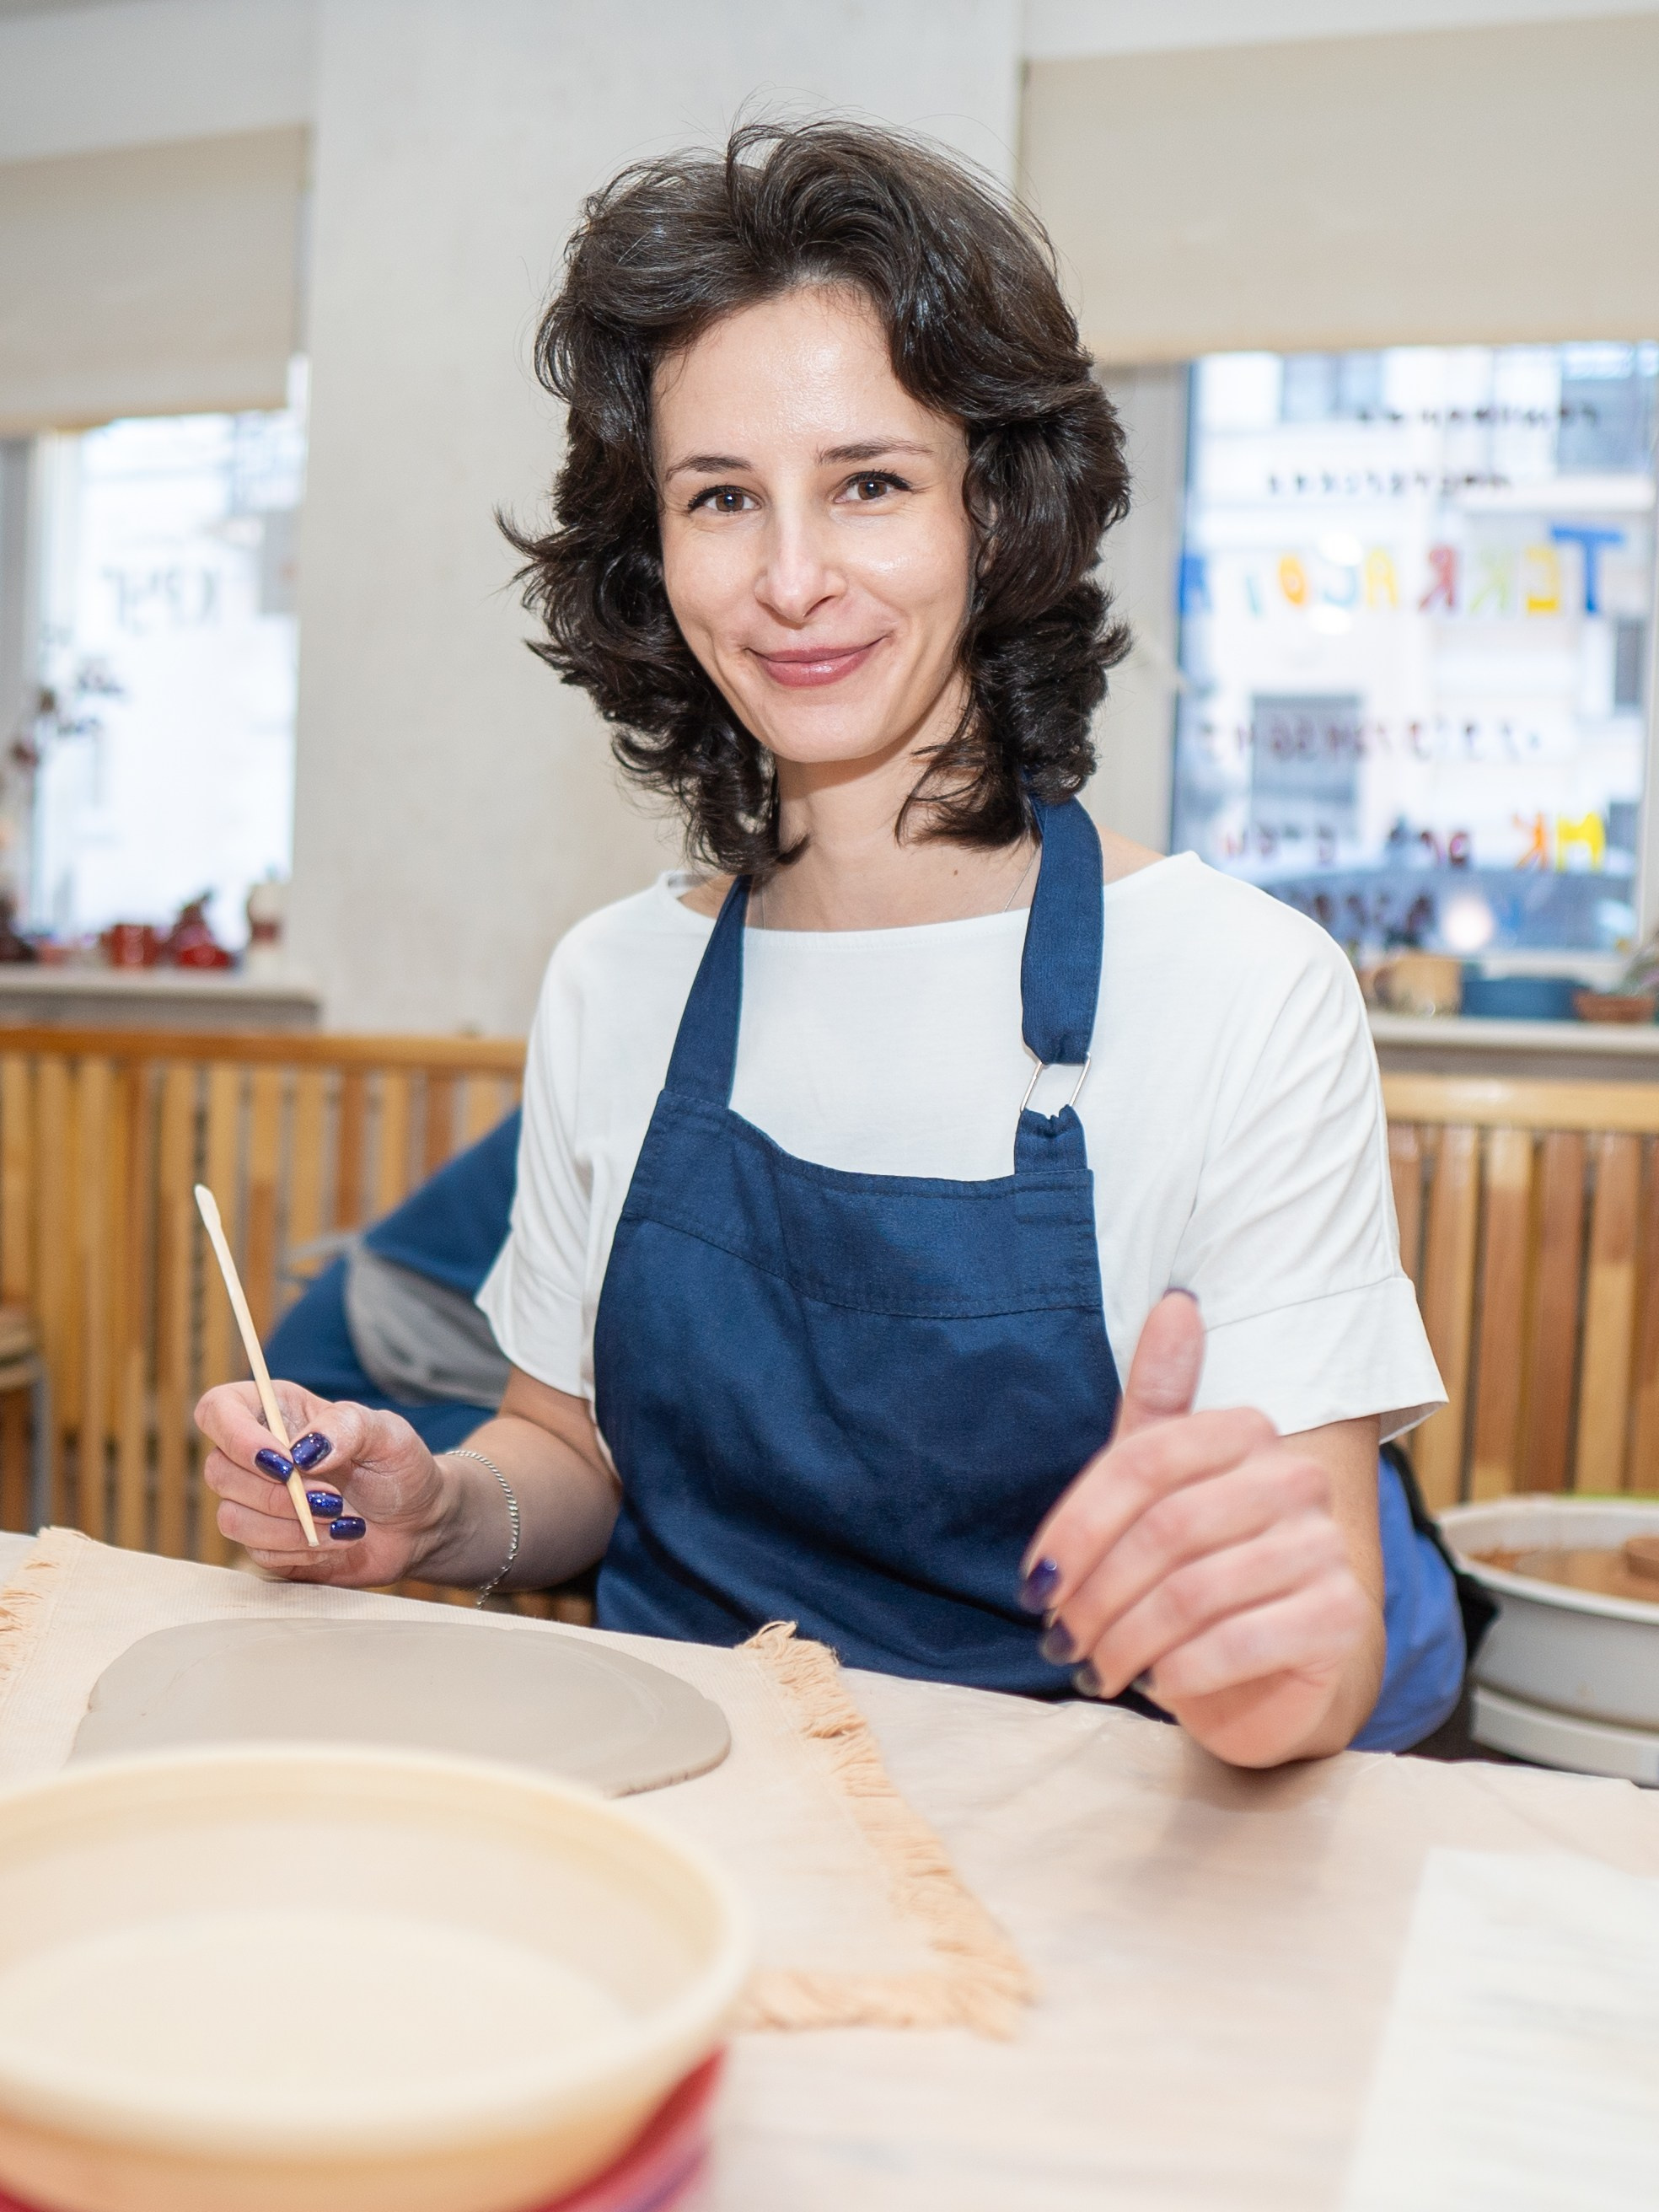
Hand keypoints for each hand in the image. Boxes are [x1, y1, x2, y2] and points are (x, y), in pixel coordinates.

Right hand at [195, 1381, 448, 1585]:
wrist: (417, 1524)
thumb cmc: (399, 1467)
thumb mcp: (388, 1434)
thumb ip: (347, 1427)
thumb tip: (303, 1450)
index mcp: (277, 1412)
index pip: (217, 1410)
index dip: (237, 1437)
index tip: (285, 1464)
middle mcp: (257, 1455)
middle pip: (219, 1471)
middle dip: (279, 1494)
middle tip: (333, 1499)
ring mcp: (256, 1502)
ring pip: (231, 1518)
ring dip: (289, 1527)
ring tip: (342, 1521)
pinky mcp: (266, 1544)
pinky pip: (257, 1553)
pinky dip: (300, 1551)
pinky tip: (336, 1542)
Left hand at [1021, 1293, 1379, 1766]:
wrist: (1276, 1673)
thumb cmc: (1202, 1570)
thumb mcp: (1159, 1488)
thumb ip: (1158, 1403)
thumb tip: (1178, 1303)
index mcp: (1247, 1432)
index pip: (1142, 1461)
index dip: (1076, 1526)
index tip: (1035, 1582)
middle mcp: (1296, 1479)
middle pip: (1164, 1527)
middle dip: (1096, 1593)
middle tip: (1060, 1636)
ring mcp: (1326, 1546)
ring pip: (1193, 1590)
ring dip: (1126, 1638)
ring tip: (1096, 1665)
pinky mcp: (1340, 1617)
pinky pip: (1235, 1641)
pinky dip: (1178, 1670)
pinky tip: (1156, 1682)